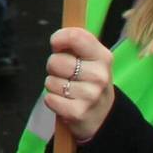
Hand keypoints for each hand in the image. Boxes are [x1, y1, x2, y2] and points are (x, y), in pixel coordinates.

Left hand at [40, 27, 115, 142]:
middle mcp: (99, 75)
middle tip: (65, 74)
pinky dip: (52, 101)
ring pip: (50, 82)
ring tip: (67, 90)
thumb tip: (57, 40)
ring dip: (54, 85)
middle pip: (56, 61)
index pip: (75, 37)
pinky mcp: (78, 112)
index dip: (59, 38)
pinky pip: (49, 99)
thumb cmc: (89, 80)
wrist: (102, 115)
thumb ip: (76, 43)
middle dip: (53, 67)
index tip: (57, 46)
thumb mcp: (91, 58)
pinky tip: (65, 102)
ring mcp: (90, 95)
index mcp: (103, 57)